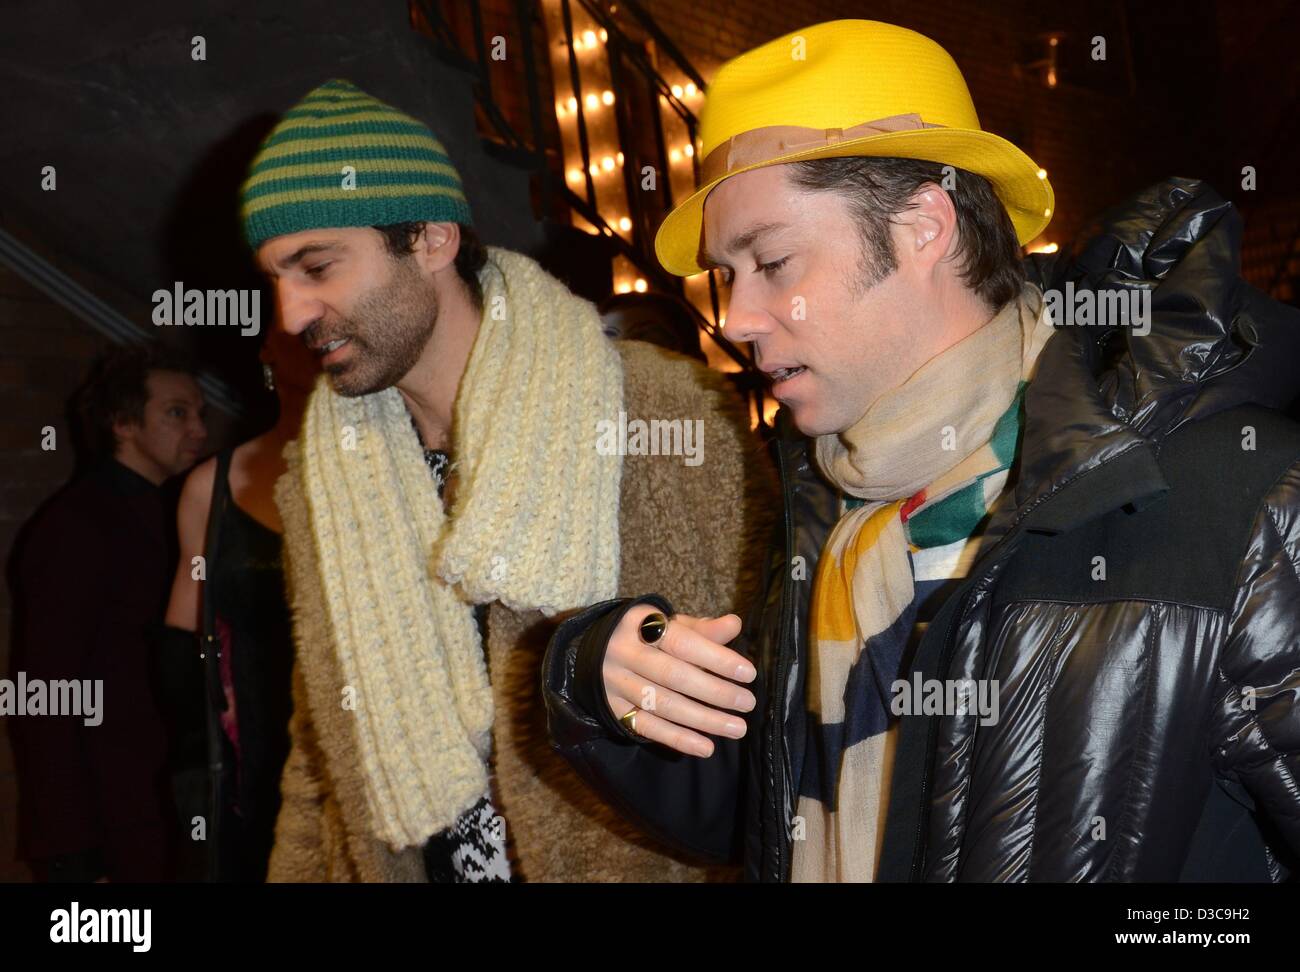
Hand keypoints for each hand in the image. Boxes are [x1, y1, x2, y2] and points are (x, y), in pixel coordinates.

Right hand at [603, 606, 755, 756]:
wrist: (594, 653)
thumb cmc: (645, 637)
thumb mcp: (669, 625)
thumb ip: (702, 629)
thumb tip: (734, 624)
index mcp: (640, 624)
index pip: (682, 642)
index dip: (716, 658)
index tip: (748, 673)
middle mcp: (624, 653)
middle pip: (674, 675)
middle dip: (715, 692)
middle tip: (747, 703)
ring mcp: (616, 683)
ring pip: (664, 705)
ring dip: (704, 719)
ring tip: (737, 728)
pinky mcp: (613, 710)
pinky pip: (648, 728)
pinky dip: (678, 739)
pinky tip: (706, 747)